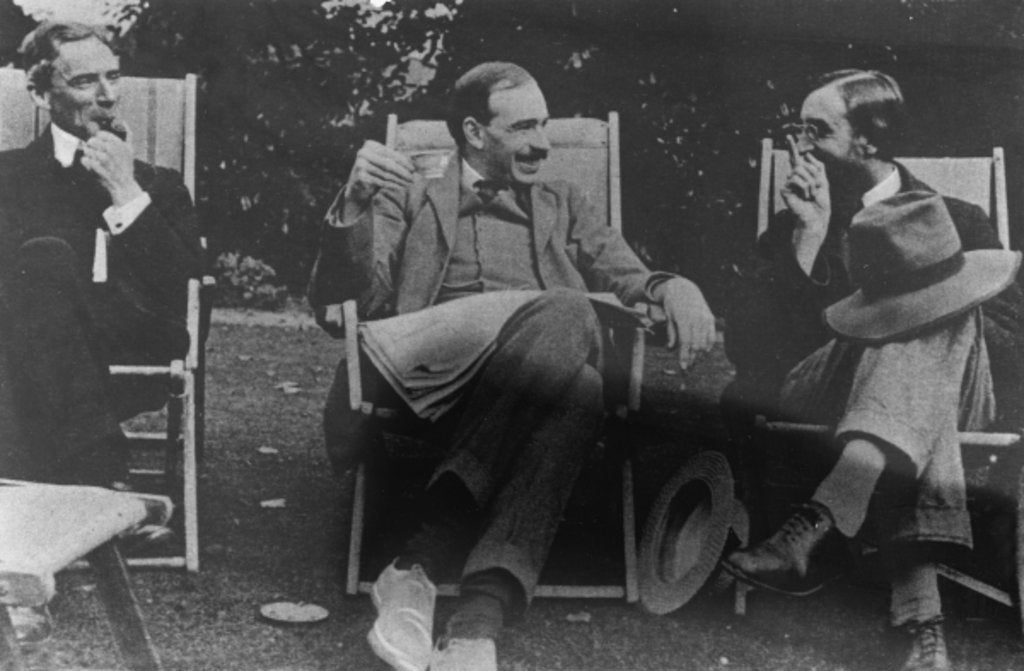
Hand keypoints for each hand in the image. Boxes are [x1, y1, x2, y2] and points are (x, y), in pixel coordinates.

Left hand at [81, 125, 143, 205]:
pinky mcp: (98, 168)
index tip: (100, 144)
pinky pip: (85, 160)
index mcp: (120, 144)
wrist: (124, 185)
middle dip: (90, 145)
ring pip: (88, 149)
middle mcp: (113, 150)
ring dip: (87, 153)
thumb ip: (128, 135)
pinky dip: (85, 161)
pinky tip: (89, 163)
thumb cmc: (126, 167)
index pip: (101, 134)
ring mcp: (106, 160)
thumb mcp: (130, 150)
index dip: (98, 138)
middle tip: (92, 149)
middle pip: (93, 141)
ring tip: (91, 156)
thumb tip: (124, 122)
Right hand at [347, 140, 414, 204]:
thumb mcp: (383, 163)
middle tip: (412, 178)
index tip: (413, 169)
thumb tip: (412, 163)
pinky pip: (380, 182)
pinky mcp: (360, 176)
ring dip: (399, 180)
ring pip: (385, 174)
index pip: (390, 153)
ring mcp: (360, 164)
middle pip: (388, 164)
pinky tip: (400, 187)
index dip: (403, 162)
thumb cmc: (374, 173)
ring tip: (408, 183)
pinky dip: (392, 185)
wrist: (358, 187)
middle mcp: (363, 153)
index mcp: (369, 145)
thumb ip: (395, 160)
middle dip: (402, 172)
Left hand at [652, 277, 715, 370]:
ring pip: (705, 342)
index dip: (685, 355)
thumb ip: (671, 332)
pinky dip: (708, 346)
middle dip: (692, 358)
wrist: (685, 288)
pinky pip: (711, 336)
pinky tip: (703, 352)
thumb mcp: (668, 316)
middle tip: (688, 368)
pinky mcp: (710, 319)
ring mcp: (705, 318)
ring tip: (694, 362)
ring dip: (700, 354)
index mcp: (684, 317)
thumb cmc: (673, 304)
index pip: (686, 341)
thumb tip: (670, 348)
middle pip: (696, 344)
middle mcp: (696, 318)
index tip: (683, 366)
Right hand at [780, 135, 830, 273]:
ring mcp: (788, 183)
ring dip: (809, 183)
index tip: (788, 137)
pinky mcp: (785, 190)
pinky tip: (804, 197)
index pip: (797, 159)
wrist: (816, 217)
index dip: (792, 148)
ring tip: (809, 194)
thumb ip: (817, 168)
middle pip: (801, 164)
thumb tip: (807, 155)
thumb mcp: (823, 181)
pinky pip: (795, 179)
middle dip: (812, 175)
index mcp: (803, 175)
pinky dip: (804, 187)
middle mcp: (794, 177)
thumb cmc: (820, 202)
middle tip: (815, 189)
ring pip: (799, 171)